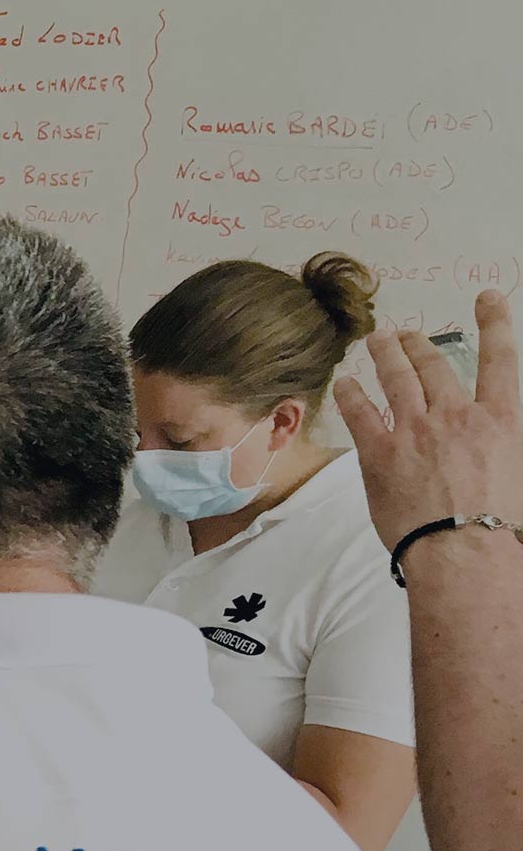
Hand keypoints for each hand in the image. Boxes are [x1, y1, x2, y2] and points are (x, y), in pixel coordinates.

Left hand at [336, 291, 522, 551]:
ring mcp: (415, 432)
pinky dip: (352, 395)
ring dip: (386, 355)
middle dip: (420, 346)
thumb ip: (502, 445)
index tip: (487, 300)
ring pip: (398, 380)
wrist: (465, 549)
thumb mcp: (517, 471)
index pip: (500, 360)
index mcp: (499, 420)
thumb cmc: (501, 523)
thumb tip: (493, 438)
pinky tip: (345, 383)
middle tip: (408, 335)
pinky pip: (361, 414)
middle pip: (436, 367)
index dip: (495, 324)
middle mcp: (457, 416)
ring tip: (377, 339)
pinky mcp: (380, 454)